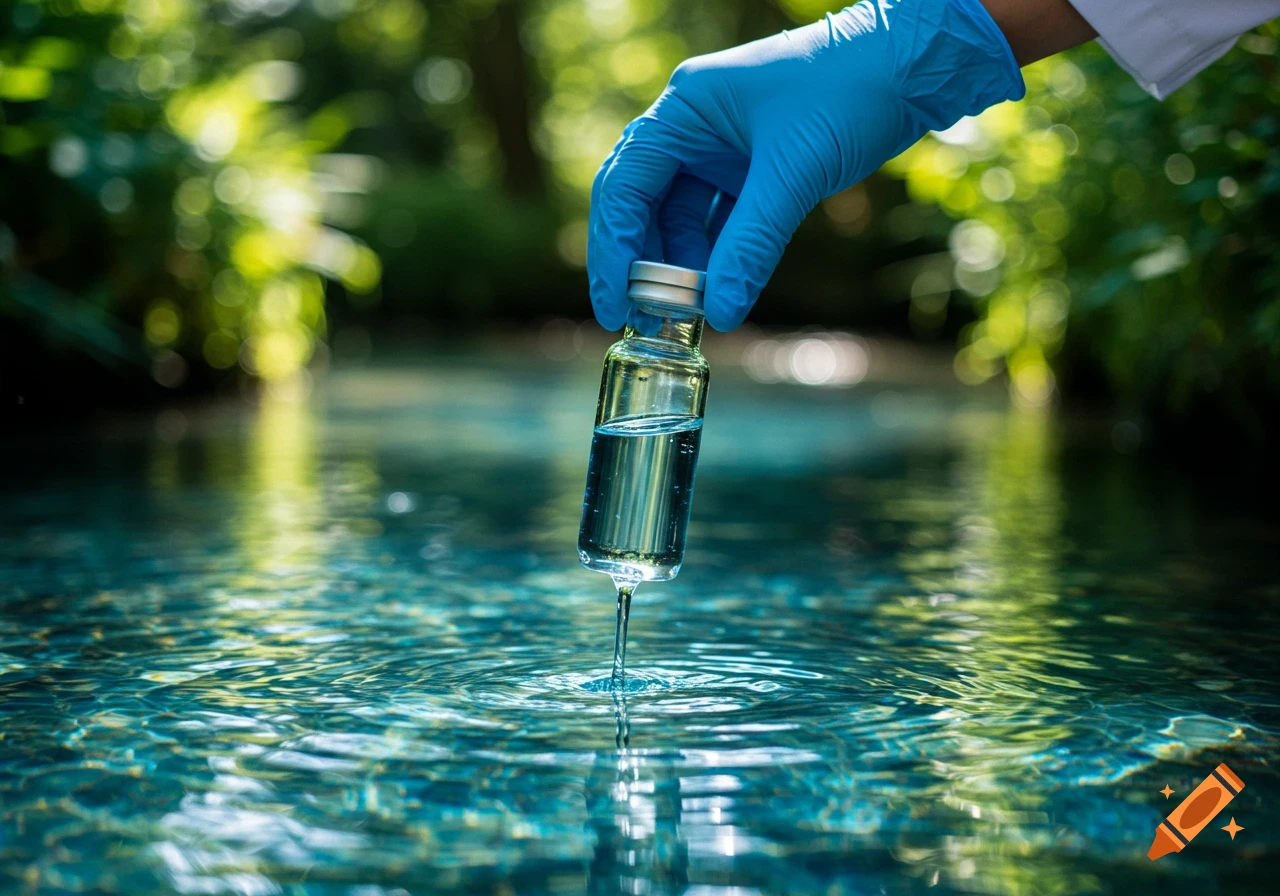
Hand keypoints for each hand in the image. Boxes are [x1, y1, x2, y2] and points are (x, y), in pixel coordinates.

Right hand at [587, 0, 1026, 331]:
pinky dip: (714, 258)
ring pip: (679, 219)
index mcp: (685, 109)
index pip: (624, 187)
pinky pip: (716, 222)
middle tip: (641, 319)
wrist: (911, 66)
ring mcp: (719, 148)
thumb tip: (721, 314)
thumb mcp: (794, 173)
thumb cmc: (850, 92)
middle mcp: (692, 127)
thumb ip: (751, 245)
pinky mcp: (750, 168)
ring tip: (684, 315)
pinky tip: (717, 293)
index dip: (613, 251)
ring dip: (680, 267)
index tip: (615, 305)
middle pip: (641, 205)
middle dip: (640, 264)